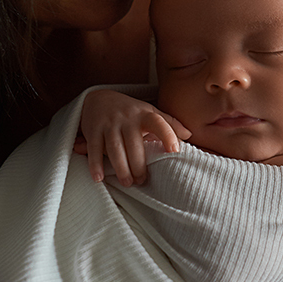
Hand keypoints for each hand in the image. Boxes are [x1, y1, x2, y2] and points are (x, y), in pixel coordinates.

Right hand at [73, 89, 189, 185]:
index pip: (159, 123)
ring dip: (121, 167)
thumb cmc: (130, 111)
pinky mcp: (93, 129)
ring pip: (114, 148)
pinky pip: (94, 148)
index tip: (174, 151)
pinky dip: (95, 164)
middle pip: (134, 143)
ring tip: (127, 183)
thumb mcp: (150, 112)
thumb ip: (169, 123)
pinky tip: (99, 178)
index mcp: (144, 114)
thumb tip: (189, 135)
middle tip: (141, 181)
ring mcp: (109, 124)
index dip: (167, 135)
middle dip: (138, 164)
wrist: (98, 98)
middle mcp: (127, 118)